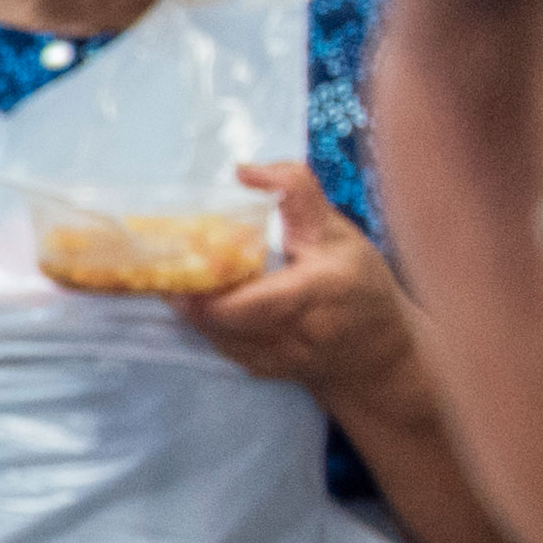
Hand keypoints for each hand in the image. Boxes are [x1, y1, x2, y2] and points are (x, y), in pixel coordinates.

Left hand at [178, 162, 417, 401]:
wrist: (377, 351)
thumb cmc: (358, 281)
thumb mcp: (337, 229)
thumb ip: (296, 192)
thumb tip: (244, 171)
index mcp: (326, 287)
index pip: (262, 296)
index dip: (216, 284)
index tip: (188, 259)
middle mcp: (305, 330)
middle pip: (229, 318)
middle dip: (192, 294)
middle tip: (166, 266)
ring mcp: (285, 358)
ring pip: (219, 334)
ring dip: (193, 308)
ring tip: (174, 279)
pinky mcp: (267, 371)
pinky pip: (223, 346)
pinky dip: (207, 323)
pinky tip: (200, 301)